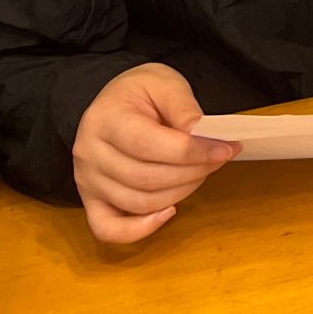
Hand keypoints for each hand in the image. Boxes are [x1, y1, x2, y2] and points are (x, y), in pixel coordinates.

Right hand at [72, 63, 235, 243]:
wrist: (114, 101)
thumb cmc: (140, 92)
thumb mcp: (165, 83)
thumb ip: (184, 108)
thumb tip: (202, 136)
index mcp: (105, 120)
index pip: (149, 145)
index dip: (192, 152)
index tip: (225, 149)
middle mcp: (90, 154)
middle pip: (147, 178)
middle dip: (193, 172)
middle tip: (220, 158)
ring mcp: (87, 181)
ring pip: (138, 202)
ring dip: (180, 193)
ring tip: (202, 173)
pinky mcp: (91, 200)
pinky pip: (108, 229)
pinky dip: (140, 229)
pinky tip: (170, 211)